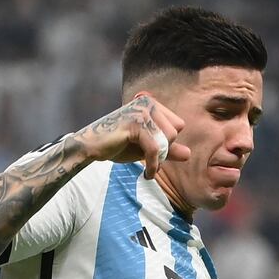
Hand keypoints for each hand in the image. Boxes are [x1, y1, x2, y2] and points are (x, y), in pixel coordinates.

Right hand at [73, 94, 189, 178]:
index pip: (177, 125)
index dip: (169, 143)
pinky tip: (147, 174)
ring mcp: (140, 112)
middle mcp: (147, 103)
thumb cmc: (116, 145)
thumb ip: (166, 149)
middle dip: (165, 150)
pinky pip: (155, 148)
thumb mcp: (145, 148)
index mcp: (150, 103)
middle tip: (152, 163)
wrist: (89, 148)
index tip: (156, 156)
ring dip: (160, 159)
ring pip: (167, 139)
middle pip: (175, 131)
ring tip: (148, 168)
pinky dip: (153, 165)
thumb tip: (188, 154)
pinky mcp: (134, 124)